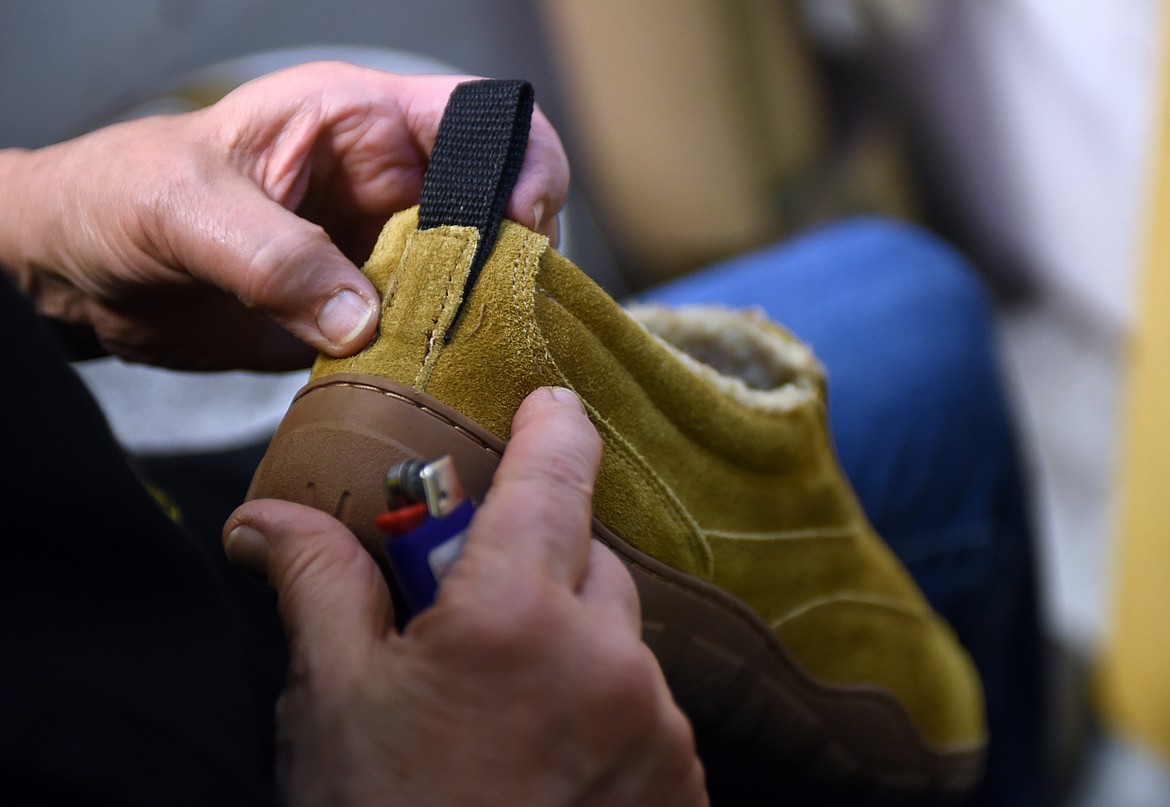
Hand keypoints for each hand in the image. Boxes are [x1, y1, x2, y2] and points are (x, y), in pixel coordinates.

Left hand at [0, 63, 567, 368]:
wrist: (79, 271)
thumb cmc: (116, 199)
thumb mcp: (184, 210)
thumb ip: (273, 257)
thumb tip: (362, 320)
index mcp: (355, 121)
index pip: (475, 117)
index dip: (518, 161)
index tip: (520, 226)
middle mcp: (385, 183)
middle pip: (498, 208)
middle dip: (515, 259)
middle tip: (499, 313)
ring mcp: (381, 251)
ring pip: (473, 278)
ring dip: (481, 318)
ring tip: (472, 358)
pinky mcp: (366, 312)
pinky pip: (429, 333)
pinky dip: (443, 359)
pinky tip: (439, 384)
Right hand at [223, 388, 706, 805]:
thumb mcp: (332, 705)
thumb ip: (319, 586)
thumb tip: (267, 521)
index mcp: (515, 619)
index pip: (555, 475)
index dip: (554, 426)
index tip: (551, 404)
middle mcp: (607, 663)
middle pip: (589, 560)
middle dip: (539, 565)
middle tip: (477, 611)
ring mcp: (657, 729)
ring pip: (621, 640)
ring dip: (572, 647)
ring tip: (504, 713)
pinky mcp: (684, 787)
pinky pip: (648, 709)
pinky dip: (605, 709)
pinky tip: (547, 760)